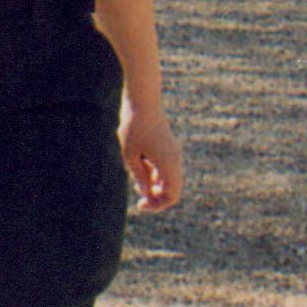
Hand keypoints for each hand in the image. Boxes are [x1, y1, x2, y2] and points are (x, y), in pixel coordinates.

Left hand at [120, 96, 185, 213]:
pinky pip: (166, 169)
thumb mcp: (130, 156)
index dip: (158, 204)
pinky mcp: (168, 148)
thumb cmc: (134, 127)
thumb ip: (140, 176)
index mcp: (169, 164)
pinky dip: (156, 174)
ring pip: (170, 180)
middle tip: (140, 198)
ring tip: (138, 182)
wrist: (142, 102)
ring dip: (156, 186)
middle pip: (173, 190)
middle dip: (157, 197)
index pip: (172, 196)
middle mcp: (175, 160)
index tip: (141, 203)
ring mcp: (173, 154)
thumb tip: (147, 192)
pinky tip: (141, 168)